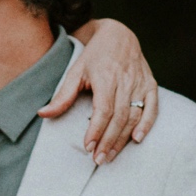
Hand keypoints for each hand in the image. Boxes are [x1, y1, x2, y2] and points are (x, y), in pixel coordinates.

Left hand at [53, 19, 157, 161]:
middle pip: (119, 117)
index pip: (103, 109)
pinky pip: (153, 108)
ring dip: (123, 139)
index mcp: (106, 77)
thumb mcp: (75, 71)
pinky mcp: (150, 85)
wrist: (118, 35)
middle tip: (98, 160)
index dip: (96, 130)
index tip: (88, 147)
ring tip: (110, 155)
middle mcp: (125, 81)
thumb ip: (62, 96)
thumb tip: (42, 114)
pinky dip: (147, 124)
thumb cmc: (94, 56)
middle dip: (108, 141)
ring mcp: (140, 83)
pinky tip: (137, 140)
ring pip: (134, 116)